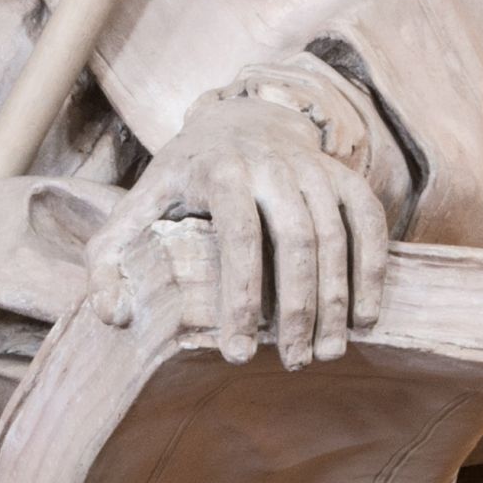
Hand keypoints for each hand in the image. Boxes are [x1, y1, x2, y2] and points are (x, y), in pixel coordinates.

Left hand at [85, 88, 388, 367]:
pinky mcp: (345, 175)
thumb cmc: (183, 179)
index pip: (238, 237)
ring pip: (336, 236)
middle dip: (299, 308)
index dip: (240, 297)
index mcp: (220, 171)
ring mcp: (314, 169)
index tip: (238, 354)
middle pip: (298, 240)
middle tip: (295, 363)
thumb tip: (113, 316)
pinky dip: (373, 268)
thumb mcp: (136, 207)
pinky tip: (366, 316)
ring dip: (337, 299)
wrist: (239, 119)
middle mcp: (273, 165)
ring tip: (328, 352)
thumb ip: (110, 260)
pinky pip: (369, 221)